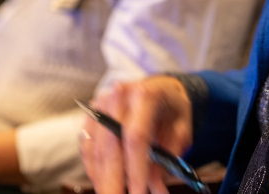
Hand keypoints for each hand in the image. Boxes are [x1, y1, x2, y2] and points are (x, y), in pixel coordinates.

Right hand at [80, 76, 192, 193]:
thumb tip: (154, 188)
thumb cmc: (172, 108)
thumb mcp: (181, 130)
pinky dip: (93, 169)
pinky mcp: (92, 114)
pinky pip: (87, 147)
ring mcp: (102, 104)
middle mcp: (118, 96)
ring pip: (95, 149)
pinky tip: (101, 183)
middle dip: (113, 181)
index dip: (135, 170)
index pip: (135, 137)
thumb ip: (168, 158)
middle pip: (110, 146)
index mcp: (145, 95)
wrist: (160, 86)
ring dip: (102, 179)